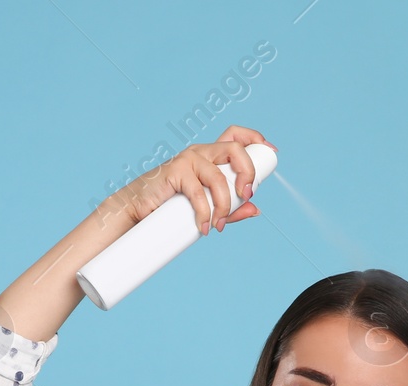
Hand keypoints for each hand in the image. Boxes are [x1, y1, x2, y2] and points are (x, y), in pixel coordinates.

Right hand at [114, 125, 275, 233]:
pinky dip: (204, 214)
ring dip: (224, 205)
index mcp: (210, 156)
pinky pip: (199, 193)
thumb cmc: (170, 207)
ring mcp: (188, 159)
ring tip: (218, 224)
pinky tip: (204, 227)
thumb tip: (256, 210)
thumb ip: (232, 207)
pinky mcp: (176, 170)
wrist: (137, 209)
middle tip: (246, 197)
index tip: (270, 150)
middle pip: (235, 149)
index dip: (255, 138)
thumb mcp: (207, 207)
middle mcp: (201, 152)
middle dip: (248, 173)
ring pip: (219, 177)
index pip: (235, 136)